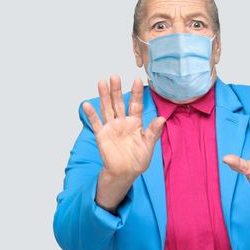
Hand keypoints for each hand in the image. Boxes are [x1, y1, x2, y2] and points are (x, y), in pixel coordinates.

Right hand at [82, 76, 165, 210]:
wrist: (125, 172)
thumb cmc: (138, 159)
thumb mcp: (148, 145)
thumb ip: (153, 132)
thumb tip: (162, 119)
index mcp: (135, 123)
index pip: (136, 105)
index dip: (136, 93)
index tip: (137, 80)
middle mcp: (122, 122)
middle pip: (119, 103)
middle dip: (117, 90)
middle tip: (115, 77)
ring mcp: (111, 127)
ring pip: (107, 108)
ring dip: (104, 96)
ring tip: (101, 82)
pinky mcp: (102, 135)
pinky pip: (96, 123)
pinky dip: (91, 114)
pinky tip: (87, 104)